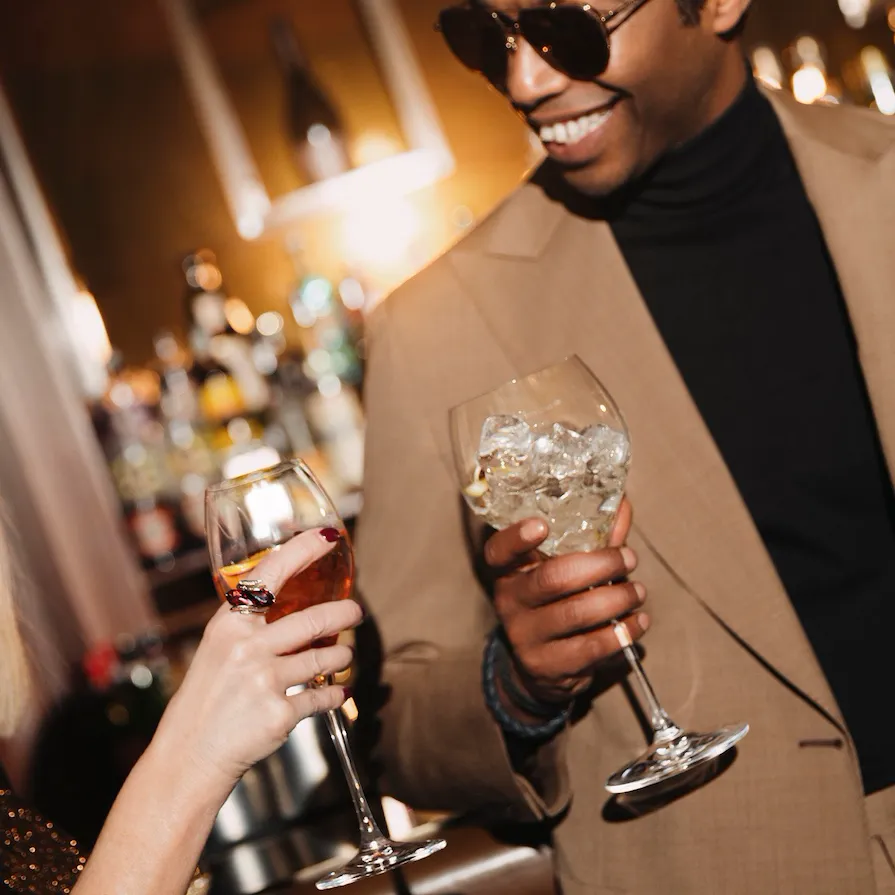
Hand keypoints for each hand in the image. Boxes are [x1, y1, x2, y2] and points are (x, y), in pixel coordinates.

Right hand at [152, 529, 362, 790]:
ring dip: (339, 657)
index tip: (326, 538)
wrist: (188, 757)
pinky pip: (320, 697)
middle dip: (342, 613)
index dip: (301, 552)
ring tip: (343, 655)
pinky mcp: (278, 714)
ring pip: (322, 659)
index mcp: (228, 625)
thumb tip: (297, 607)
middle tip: (355, 611)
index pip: (269, 575)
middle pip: (311, 621)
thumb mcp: (218, 651)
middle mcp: (246, 648)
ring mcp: (263, 681)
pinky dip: (333, 695)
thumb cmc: (206, 700)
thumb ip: (251, 628)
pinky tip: (336, 694)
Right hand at [486, 499, 647, 711]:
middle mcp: (510, 601)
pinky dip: (622, 632)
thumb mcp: (565, 568)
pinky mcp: (548, 665)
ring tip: (638, 591)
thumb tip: (622, 502)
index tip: (542, 524)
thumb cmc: (558, 602)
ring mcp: (525, 636)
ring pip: (576, 613)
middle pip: (553, 578)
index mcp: (509, 571)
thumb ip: (591, 538)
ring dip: (617, 598)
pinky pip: (591, 647)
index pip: (499, 551)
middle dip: (600, 565)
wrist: (543, 667)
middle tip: (630, 558)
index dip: (516, 537)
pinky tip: (639, 621)